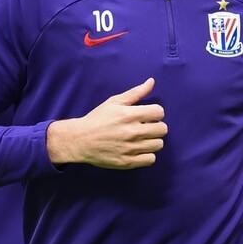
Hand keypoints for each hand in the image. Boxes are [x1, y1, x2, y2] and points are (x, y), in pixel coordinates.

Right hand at [46, 77, 166, 168]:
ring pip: (158, 145)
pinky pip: (151, 159)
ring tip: (142, 139)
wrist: (80, 140)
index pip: (159, 112)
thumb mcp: (114, 102)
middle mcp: (133, 132)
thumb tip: (152, 81)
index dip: (155, 112)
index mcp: (130, 115)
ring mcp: (131, 148)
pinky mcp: (128, 162)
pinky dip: (147, 155)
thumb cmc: (98, 119)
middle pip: (162, 129)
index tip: (147, 115)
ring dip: (152, 140)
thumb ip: (135, 93)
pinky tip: (139, 149)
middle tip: (145, 127)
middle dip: (156, 126)